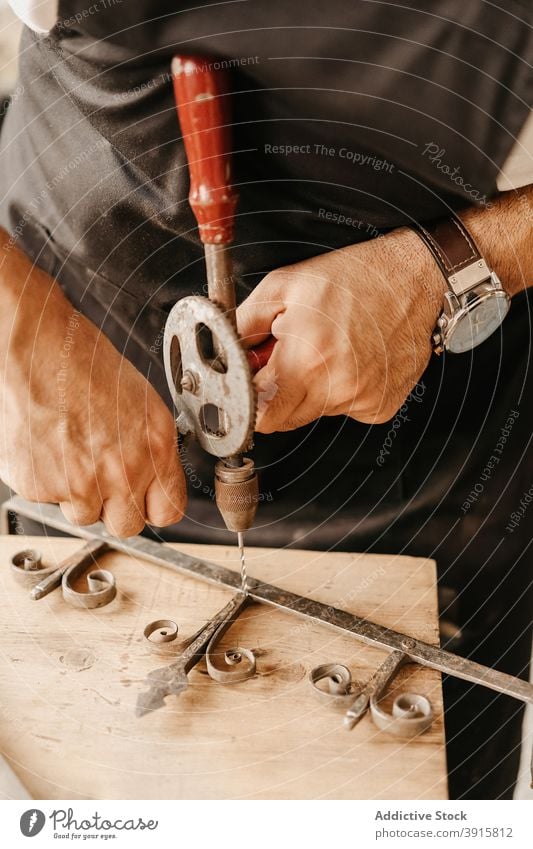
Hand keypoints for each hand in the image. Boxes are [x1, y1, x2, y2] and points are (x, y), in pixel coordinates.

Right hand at [0, 237, 185, 535]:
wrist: (37, 345)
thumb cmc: (84, 362)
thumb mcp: (141, 403)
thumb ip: (152, 448)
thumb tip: (155, 478)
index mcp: (155, 447)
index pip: (169, 511)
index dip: (154, 505)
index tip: (145, 499)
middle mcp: (123, 471)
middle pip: (127, 525)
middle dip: (115, 507)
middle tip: (102, 477)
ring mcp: (81, 483)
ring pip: (85, 515)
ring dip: (79, 493)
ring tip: (70, 451)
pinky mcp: (41, 486)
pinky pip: (50, 499)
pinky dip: (46, 479)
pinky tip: (48, 446)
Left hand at [237, 227, 445, 431]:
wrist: (415, 279)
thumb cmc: (355, 278)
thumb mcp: (284, 285)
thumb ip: (244, 323)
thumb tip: (224, 352)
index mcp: (306, 360)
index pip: (260, 416)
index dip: (250, 402)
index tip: (252, 386)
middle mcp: (336, 387)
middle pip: (284, 420)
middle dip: (278, 394)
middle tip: (289, 358)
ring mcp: (362, 400)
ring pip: (315, 413)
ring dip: (311, 389)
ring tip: (327, 349)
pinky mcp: (381, 406)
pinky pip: (344, 410)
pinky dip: (341, 390)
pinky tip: (352, 359)